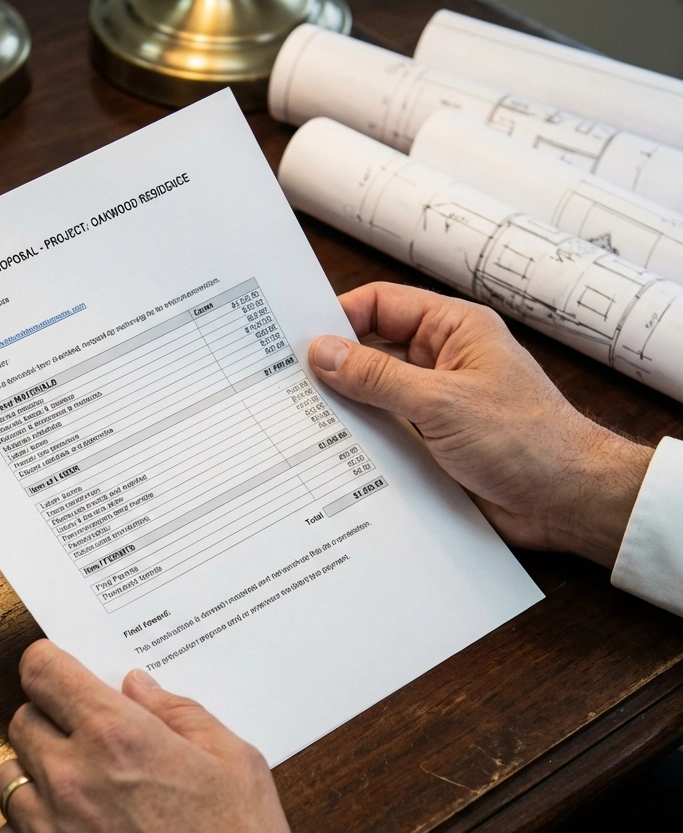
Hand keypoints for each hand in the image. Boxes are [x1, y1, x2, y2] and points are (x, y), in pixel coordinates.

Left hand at [0, 640, 303, 832]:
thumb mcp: (236, 761)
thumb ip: (179, 711)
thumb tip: (136, 686)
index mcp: (117, 736)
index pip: (43, 670)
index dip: (50, 663)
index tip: (61, 671)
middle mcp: (69, 777)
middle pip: (22, 718)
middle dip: (52, 718)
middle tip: (89, 737)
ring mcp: (45, 832)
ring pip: (8, 774)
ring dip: (37, 771)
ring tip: (80, 788)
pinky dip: (30, 826)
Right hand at [309, 283, 653, 567]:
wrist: (566, 501)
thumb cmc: (528, 441)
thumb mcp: (442, 402)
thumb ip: (378, 377)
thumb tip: (325, 353)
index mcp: (453, 330)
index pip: (381, 305)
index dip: (339, 318)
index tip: (300, 343)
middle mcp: (442, 362)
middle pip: (372, 351)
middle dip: (335, 367)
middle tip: (291, 385)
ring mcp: (435, 404)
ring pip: (374, 396)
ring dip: (347, 409)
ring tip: (304, 421)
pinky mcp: (431, 443)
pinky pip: (384, 433)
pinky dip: (361, 441)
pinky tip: (333, 453)